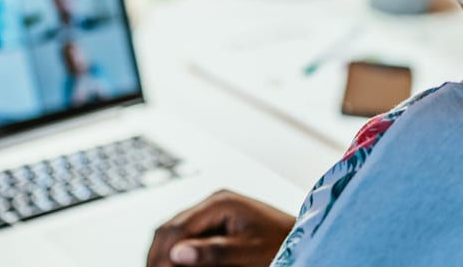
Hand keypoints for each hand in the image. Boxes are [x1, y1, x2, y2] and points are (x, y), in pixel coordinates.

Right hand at [146, 189, 295, 266]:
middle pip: (170, 227)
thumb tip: (178, 255)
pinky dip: (176, 250)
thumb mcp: (249, 252)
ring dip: (164, 252)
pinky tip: (175, 264)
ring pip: (174, 230)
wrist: (304, 238)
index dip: (163, 253)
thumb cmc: (283, 242)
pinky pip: (186, 235)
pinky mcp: (215, 223)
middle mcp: (213, 203)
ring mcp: (213, 211)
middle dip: (158, 253)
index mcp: (220, 202)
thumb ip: (214, 252)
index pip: (177, 227)